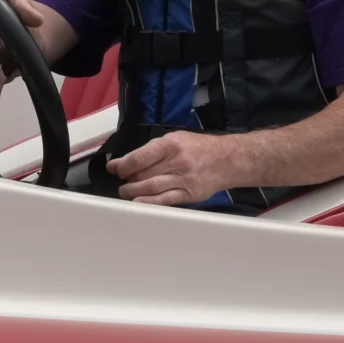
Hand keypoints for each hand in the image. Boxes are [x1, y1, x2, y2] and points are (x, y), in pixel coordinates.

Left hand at [108, 130, 240, 205]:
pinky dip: (149, 203)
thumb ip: (149, 151)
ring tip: (126, 192)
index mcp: (172, 144)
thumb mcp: (175, 139)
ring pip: (151, 188)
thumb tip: (121, 162)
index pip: (140, 157)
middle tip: (123, 181)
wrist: (228, 160)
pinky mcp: (189, 195)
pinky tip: (138, 203)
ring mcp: (184, 180)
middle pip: (144, 174)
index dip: (123, 165)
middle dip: (129, 179)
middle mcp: (178, 162)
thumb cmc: (198, 148)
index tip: (115, 169)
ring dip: (134, 192)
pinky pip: (165, 200)